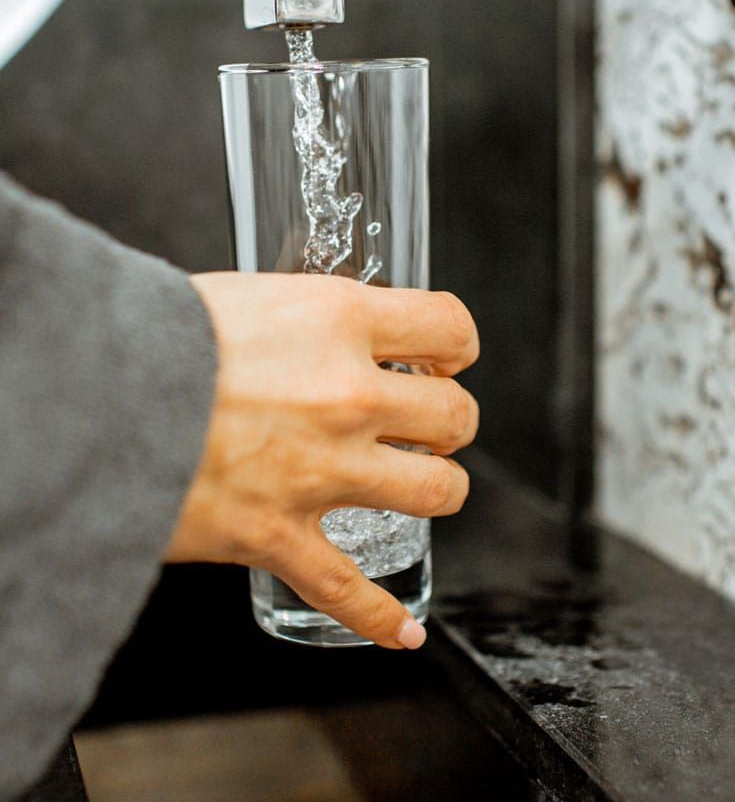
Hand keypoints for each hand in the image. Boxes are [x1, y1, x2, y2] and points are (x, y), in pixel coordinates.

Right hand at [167, 272, 478, 649]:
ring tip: (422, 485)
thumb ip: (312, 320)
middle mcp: (346, 395)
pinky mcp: (279, 535)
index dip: (458, 345)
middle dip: (450, 421)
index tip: (447, 358)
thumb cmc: (154, 336)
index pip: (449, 327)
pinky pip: (349, 591)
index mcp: (340, 322)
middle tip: (428, 423)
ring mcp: (320, 470)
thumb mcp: (251, 298)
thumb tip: (338, 334)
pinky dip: (379, 617)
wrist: (82, 396)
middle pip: (456, 417)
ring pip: (436, 492)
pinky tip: (403, 629)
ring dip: (439, 490)